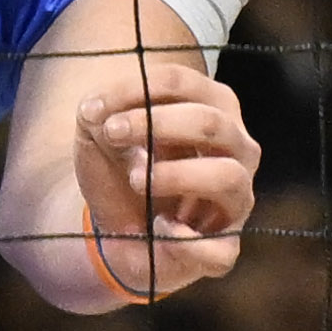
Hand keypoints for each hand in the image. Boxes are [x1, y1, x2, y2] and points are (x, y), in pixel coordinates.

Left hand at [75, 63, 259, 297]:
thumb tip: (94, 112)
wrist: (124, 232)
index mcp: (212, 106)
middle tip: (112, 132)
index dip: (136, 89)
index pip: (181, 83)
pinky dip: (186, 240)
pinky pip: (219, 247)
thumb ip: (98, 114)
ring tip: (135, 178)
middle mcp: (237, 147)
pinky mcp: (225, 246)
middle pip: (209, 122)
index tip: (94, 109)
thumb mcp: (102, 136)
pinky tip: (160, 227)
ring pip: (227, 177)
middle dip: (155, 123)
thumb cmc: (126, 168)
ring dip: (175, 174)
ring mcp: (238, 198)